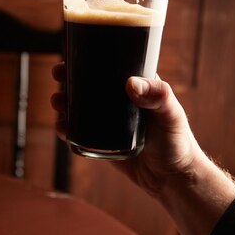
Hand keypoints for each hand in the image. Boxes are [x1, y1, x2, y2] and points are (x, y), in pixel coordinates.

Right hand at [51, 62, 202, 196]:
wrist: (172, 176)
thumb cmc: (177, 140)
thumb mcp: (170, 114)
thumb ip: (157, 96)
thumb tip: (130, 84)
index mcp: (136, 87)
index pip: (109, 67)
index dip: (88, 60)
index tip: (70, 58)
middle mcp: (120, 102)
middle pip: (89, 86)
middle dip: (69, 81)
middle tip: (58, 79)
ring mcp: (110, 122)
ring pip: (81, 108)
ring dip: (64, 103)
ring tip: (57, 103)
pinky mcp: (103, 142)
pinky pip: (81, 133)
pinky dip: (68, 129)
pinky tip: (61, 127)